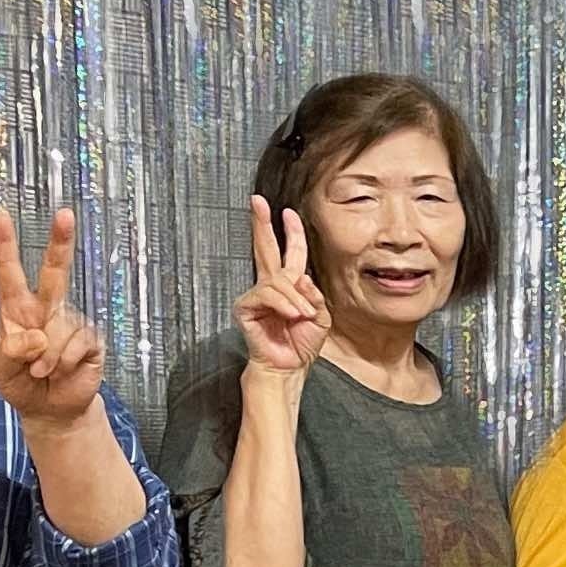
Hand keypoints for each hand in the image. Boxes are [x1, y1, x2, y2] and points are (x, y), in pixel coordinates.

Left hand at [0, 207, 110, 429]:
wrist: (51, 410)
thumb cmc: (20, 384)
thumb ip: (10, 350)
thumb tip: (36, 336)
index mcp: (17, 310)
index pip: (9, 272)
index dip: (5, 244)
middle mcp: (46, 310)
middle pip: (55, 271)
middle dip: (61, 242)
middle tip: (65, 213)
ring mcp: (70, 323)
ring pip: (60, 327)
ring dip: (48, 357)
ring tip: (42, 372)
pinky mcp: (91, 340)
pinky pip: (78, 344)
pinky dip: (66, 362)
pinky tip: (62, 371)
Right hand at [235, 194, 330, 377]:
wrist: (289, 365)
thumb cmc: (302, 343)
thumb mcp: (320, 316)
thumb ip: (313, 294)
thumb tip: (300, 278)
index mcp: (290, 285)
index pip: (290, 253)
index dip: (291, 233)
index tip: (286, 211)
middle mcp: (271, 285)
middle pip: (265, 248)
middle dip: (261, 224)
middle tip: (257, 201)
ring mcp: (257, 295)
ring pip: (278, 281)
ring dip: (296, 300)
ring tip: (302, 317)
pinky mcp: (245, 307)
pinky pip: (267, 295)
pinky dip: (284, 305)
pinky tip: (291, 316)